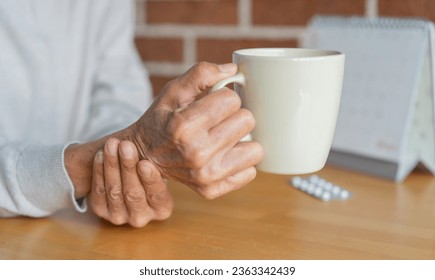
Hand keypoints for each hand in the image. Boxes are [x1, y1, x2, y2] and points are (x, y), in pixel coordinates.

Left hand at [88, 138, 172, 226]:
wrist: (125, 175)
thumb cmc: (148, 167)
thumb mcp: (159, 166)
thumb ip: (164, 160)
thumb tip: (179, 137)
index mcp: (162, 209)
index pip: (157, 196)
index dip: (150, 180)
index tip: (144, 163)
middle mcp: (141, 217)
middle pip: (133, 194)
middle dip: (128, 167)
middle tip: (126, 146)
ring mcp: (119, 216)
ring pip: (114, 191)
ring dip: (112, 165)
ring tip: (112, 145)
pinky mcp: (100, 210)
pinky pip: (99, 190)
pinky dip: (99, 171)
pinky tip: (101, 154)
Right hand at [126, 62, 263, 198]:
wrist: (145, 155)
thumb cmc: (162, 119)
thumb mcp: (173, 91)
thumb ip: (202, 74)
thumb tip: (233, 70)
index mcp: (183, 126)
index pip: (232, 100)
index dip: (225, 97)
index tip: (213, 103)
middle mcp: (195, 154)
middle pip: (247, 121)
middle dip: (235, 116)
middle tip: (219, 121)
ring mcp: (205, 176)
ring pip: (256, 149)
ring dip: (242, 140)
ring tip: (224, 138)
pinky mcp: (212, 190)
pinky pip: (250, 171)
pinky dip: (240, 161)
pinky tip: (223, 156)